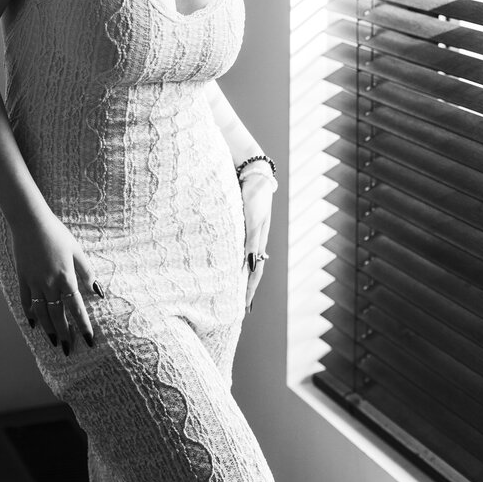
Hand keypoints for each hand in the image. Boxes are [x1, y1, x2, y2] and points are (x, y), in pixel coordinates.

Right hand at [11, 211, 103, 354]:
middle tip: (68, 350)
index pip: (76, 308)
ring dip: (48, 329)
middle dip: (64, 334)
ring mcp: (33, 282)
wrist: (30, 222)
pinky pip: (25, 301)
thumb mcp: (76, 250)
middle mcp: (49, 284)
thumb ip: (87, 271)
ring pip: (41, 312)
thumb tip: (97, 291)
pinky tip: (33, 324)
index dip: (83, 326)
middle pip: (57, 315)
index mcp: (66, 277)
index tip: (89, 341)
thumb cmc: (57, 233)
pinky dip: (29, 314)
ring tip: (53, 342)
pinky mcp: (22, 278)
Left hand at [241, 171, 274, 312]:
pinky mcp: (238, 223)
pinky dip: (231, 258)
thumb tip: (249, 266)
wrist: (252, 172)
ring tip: (229, 289)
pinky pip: (234, 246)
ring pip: (241, 258)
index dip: (249, 290)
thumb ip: (250, 242)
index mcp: (258, 241)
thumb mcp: (252, 219)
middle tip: (237, 306)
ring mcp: (246, 232)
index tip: (244, 309)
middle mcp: (253, 239)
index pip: (254, 272)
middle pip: (249, 269)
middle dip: (244, 287)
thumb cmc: (253, 195)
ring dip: (237, 274)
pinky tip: (224, 262)